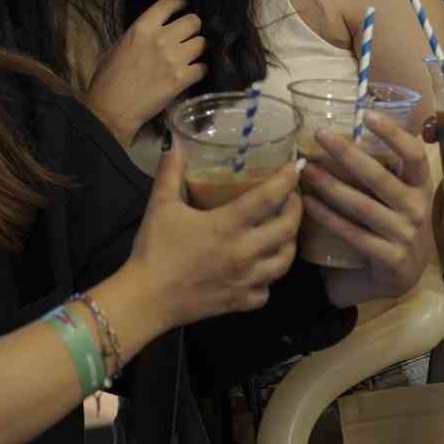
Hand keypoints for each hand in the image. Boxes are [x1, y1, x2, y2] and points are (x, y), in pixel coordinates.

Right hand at [86, 0, 206, 145]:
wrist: (112, 109)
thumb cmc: (108, 79)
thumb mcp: (118, 46)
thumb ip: (139, 35)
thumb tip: (155, 30)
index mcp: (142, 28)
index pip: (169, 3)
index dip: (180, 3)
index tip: (183, 6)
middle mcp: (161, 39)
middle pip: (193, 21)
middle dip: (192, 27)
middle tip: (187, 35)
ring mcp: (174, 59)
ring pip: (202, 43)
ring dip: (197, 48)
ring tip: (189, 55)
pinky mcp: (182, 80)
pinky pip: (203, 67)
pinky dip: (199, 69)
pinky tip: (191, 73)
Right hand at [127, 141, 302, 327]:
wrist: (147, 299)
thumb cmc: (155, 250)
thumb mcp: (160, 205)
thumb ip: (170, 172)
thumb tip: (174, 141)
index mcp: (227, 225)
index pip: (268, 198)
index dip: (287, 180)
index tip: (296, 166)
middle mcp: (245, 252)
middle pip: (287, 229)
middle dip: (296, 209)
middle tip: (292, 197)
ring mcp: (247, 280)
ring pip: (285, 261)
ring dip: (289, 242)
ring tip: (283, 230)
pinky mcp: (241, 302)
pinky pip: (268, 290)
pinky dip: (269, 277)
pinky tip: (260, 268)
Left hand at [303, 112, 434, 306]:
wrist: (394, 281)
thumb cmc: (389, 229)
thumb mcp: (396, 200)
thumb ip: (381, 174)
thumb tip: (341, 136)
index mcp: (421, 189)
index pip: (413, 156)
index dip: (393, 134)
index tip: (367, 114)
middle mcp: (417, 210)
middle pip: (378, 176)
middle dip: (346, 153)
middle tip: (319, 134)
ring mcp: (406, 236)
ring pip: (361, 205)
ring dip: (329, 185)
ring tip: (305, 169)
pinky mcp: (390, 260)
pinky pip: (352, 233)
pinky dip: (328, 217)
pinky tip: (307, 203)